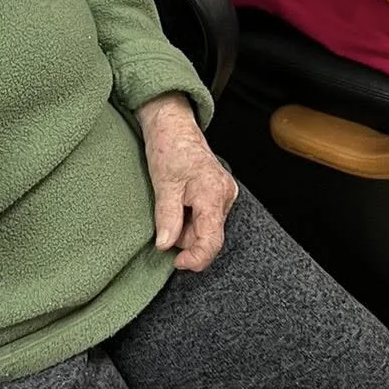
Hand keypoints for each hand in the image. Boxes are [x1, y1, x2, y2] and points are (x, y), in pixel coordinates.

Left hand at [137, 93, 237, 272]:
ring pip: (207, 229)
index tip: (177, 263)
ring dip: (187, 228)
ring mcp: (225, 194)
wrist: (174, 126)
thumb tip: (166, 245)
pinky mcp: (220, 193)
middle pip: (209, 236)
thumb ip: (167, 219)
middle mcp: (225, 195)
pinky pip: (207, 218)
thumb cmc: (169, 149)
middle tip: (166, 223)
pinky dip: (191, 219)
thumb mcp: (163, 185)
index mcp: (213, 193)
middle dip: (185, 238)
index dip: (195, 258)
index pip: (211, 241)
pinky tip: (180, 204)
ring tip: (172, 205)